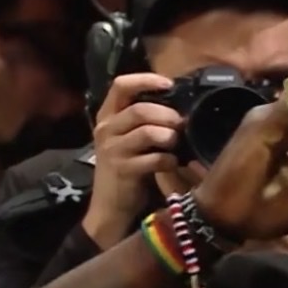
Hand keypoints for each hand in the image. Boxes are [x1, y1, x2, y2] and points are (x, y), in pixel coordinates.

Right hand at [83, 73, 180, 248]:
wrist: (110, 206)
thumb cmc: (127, 168)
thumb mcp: (129, 139)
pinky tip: (173, 165)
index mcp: (107, 116)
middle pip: (141, 110)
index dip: (146, 80)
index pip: (121, 85)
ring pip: (149, 132)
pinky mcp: (123, 170)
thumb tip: (178, 107)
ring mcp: (112, 150)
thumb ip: (145, 121)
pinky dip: (170, 161)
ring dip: (170, 137)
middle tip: (181, 125)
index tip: (169, 84)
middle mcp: (106, 129)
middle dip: (168, 116)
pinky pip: (155, 159)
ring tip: (176, 145)